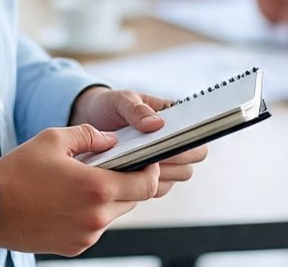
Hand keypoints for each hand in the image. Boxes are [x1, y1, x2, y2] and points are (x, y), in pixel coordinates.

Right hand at [0, 124, 160, 254]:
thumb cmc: (19, 171)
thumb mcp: (53, 138)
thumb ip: (88, 135)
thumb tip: (110, 141)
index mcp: (96, 188)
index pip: (145, 184)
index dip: (152, 171)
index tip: (147, 160)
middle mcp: (96, 217)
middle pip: (133, 200)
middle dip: (130, 181)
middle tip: (115, 165)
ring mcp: (86, 235)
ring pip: (113, 214)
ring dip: (109, 197)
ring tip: (86, 179)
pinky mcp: (75, 246)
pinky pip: (94, 227)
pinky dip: (91, 212)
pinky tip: (71, 198)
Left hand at [70, 87, 208, 195]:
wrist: (90, 119)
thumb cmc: (110, 105)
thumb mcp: (120, 100)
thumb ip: (136, 110)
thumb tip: (156, 124)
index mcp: (173, 118)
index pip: (197, 135)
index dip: (190, 141)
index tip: (172, 142)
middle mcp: (173, 142)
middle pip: (190, 161)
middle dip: (172, 160)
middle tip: (150, 154)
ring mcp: (162, 162)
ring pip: (175, 178)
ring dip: (157, 173)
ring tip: (135, 162)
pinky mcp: (147, 177)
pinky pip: (155, 188)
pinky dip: (144, 184)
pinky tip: (128, 173)